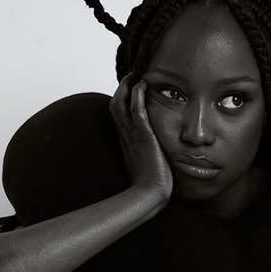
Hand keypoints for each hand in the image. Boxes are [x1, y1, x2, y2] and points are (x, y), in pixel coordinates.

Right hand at [109, 72, 173, 203]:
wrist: (149, 195)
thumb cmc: (150, 186)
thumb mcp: (146, 167)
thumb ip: (148, 157)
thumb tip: (155, 156)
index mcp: (126, 143)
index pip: (119, 116)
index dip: (122, 102)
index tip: (130, 92)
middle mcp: (125, 137)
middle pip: (115, 105)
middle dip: (121, 89)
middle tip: (131, 77)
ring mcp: (132, 136)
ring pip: (121, 104)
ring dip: (127, 87)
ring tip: (136, 76)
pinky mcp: (143, 136)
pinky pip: (136, 111)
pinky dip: (137, 96)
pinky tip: (142, 85)